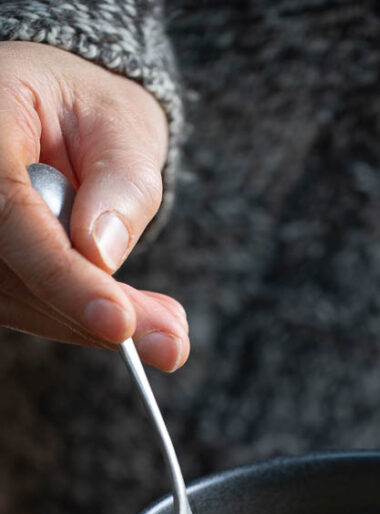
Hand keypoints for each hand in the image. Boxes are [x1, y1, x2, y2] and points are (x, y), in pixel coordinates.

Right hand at [0, 41, 188, 370]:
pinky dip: (79, 319)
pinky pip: (23, 308)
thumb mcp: (124, 130)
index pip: (9, 212)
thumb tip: (101, 255)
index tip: (119, 321)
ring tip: (165, 331)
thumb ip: (120, 187)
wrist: (67, 114)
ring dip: (91, 324)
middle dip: (91, 312)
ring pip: (16, 300)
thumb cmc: (95, 112)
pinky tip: (126, 316)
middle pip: (11, 270)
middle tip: (170, 342)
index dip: (62, 275)